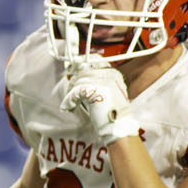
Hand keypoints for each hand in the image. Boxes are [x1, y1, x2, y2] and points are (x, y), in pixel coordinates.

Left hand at [60, 26, 138, 145]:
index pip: (93, 60)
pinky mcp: (98, 90)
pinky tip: (70, 108)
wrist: (118, 127)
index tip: (69, 72)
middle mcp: (110, 74)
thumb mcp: (105, 93)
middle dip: (73, 84)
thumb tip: (74, 75)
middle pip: (83, 72)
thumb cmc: (110, 113)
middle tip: (70, 96)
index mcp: (113, 73)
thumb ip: (94, 83)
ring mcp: (105, 81)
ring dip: (71, 94)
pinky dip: (69, 100)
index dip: (79, 66)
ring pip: (78, 81)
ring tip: (71, 104)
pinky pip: (76, 91)